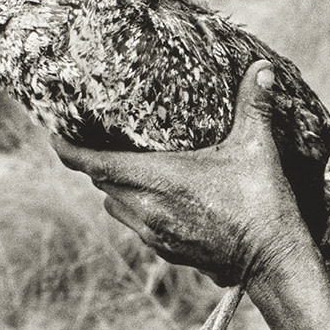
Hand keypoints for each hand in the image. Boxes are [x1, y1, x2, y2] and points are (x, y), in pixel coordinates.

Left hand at [54, 61, 309, 286]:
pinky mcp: (167, 252)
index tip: (55, 134)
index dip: (67, 149)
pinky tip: (163, 202)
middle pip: (101, 183)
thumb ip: (254, 105)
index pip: (91, 163)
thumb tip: (261, 67)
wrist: (273, 261)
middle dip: (98, 164)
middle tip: (101, 142)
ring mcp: (154, 234)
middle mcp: (145, 209)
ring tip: (132, 172)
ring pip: (115, 207)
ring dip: (117, 190)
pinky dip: (139, 211)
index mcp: (156, 179)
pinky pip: (138, 227)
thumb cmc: (262, 204)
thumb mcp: (258, 149)